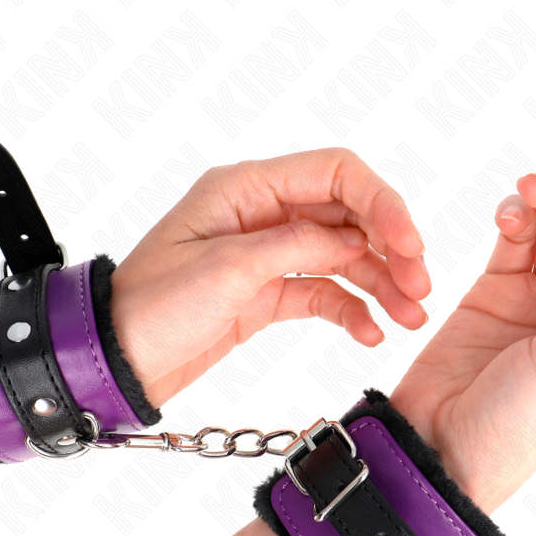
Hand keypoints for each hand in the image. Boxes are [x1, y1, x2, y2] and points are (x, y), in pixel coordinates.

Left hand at [109, 148, 429, 407]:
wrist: (117, 361)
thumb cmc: (151, 309)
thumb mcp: (227, 270)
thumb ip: (297, 246)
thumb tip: (356, 241)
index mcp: (245, 189)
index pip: (334, 173)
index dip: (382, 202)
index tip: (410, 244)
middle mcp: (261, 214)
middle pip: (347, 215)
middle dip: (389, 247)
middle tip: (418, 287)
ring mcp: (267, 254)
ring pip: (341, 256)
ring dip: (379, 283)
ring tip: (409, 317)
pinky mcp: (267, 292)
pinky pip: (322, 291)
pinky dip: (351, 308)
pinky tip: (371, 332)